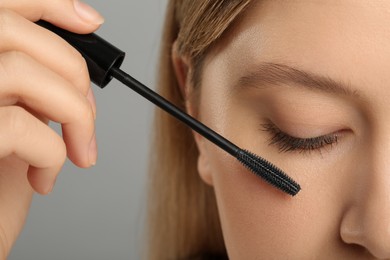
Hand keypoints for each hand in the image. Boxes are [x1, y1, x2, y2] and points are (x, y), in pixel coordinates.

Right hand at [0, 0, 103, 257]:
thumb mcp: (17, 126)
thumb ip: (34, 88)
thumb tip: (74, 60)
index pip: (1, 5)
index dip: (48, 3)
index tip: (91, 21)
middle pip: (13, 30)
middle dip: (73, 71)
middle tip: (88, 117)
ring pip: (20, 70)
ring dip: (72, 113)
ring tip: (79, 153)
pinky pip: (19, 125)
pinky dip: (52, 153)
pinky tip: (46, 179)